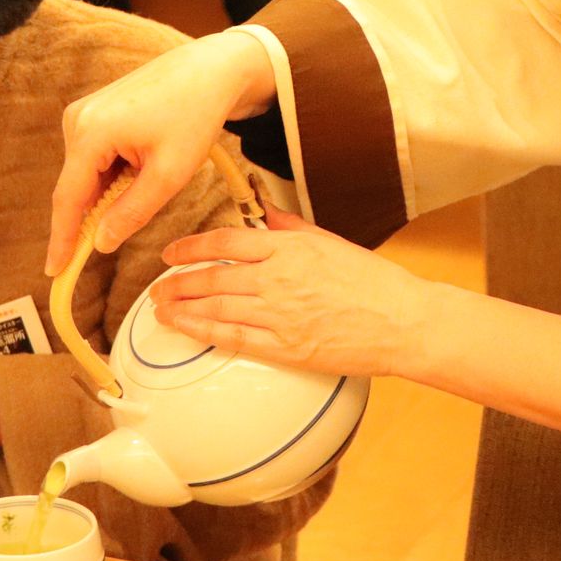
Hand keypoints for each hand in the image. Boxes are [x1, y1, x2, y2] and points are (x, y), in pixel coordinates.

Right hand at [49, 29, 277, 273]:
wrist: (210, 70)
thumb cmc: (195, 115)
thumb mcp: (169, 174)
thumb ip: (132, 212)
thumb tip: (100, 242)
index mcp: (90, 133)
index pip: (67, 199)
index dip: (62, 239)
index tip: (54, 271)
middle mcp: (77, 119)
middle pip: (78, 187)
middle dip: (98, 209)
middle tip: (134, 213)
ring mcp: (84, 112)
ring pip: (89, 173)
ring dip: (113, 187)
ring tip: (156, 166)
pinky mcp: (94, 111)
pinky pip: (97, 156)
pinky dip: (116, 171)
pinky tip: (147, 157)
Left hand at [151, 204, 433, 377]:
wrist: (402, 321)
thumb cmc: (372, 281)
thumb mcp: (330, 242)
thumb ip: (291, 227)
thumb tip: (265, 213)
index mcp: (289, 248)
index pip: (226, 243)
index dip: (192, 247)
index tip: (172, 252)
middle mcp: (278, 279)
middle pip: (213, 277)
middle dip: (178, 281)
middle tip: (158, 285)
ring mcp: (280, 314)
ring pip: (216, 307)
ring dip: (182, 306)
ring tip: (161, 308)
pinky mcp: (286, 347)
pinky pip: (235, 337)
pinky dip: (204, 332)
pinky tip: (186, 328)